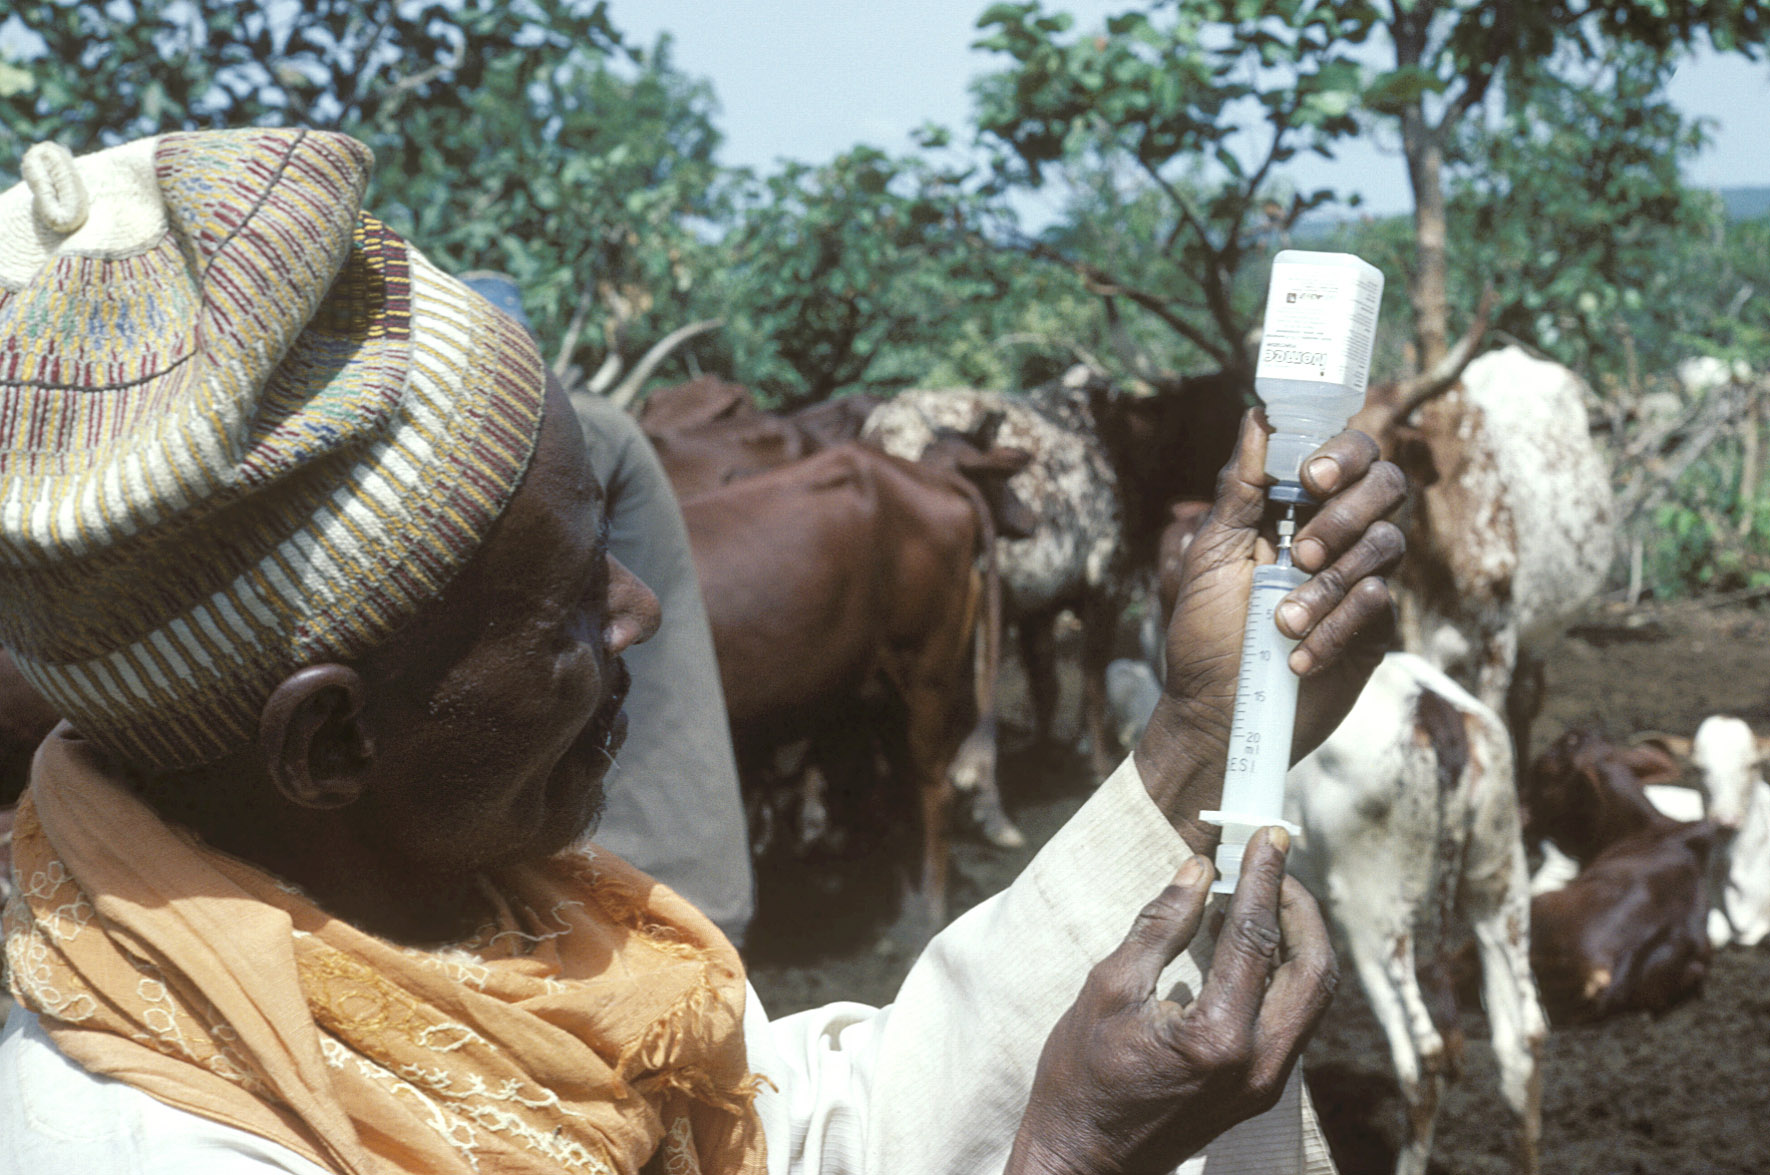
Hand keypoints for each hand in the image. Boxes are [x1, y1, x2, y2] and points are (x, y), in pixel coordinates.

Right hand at [1006, 828, 1336, 1174]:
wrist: (1083, 1161)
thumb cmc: (1081, 1079)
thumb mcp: (1108, 988)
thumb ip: (1161, 926)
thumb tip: (1198, 870)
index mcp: (1218, 1038)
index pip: (1256, 937)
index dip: (1263, 878)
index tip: (1268, 836)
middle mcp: (1257, 1065)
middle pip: (1312, 969)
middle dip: (1298, 907)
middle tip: (1272, 864)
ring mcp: (1264, 1084)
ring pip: (1309, 997)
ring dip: (1295, 939)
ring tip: (1258, 895)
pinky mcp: (1258, 1091)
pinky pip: (1289, 1018)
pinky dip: (1279, 973)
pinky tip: (1243, 944)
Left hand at [1136, 411, 1403, 850]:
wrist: (1218, 715)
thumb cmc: (1206, 634)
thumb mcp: (1210, 555)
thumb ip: (1240, 488)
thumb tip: (1257, 416)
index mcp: (1297, 509)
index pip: (1348, 454)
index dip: (1342, 453)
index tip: (1309, 476)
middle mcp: (1338, 536)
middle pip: (1386, 487)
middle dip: (1345, 514)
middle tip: (1300, 552)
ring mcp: (1360, 582)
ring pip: (1385, 546)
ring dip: (1329, 584)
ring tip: (1282, 622)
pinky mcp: (1375, 631)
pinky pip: (1380, 605)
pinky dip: (1337, 627)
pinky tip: (1299, 657)